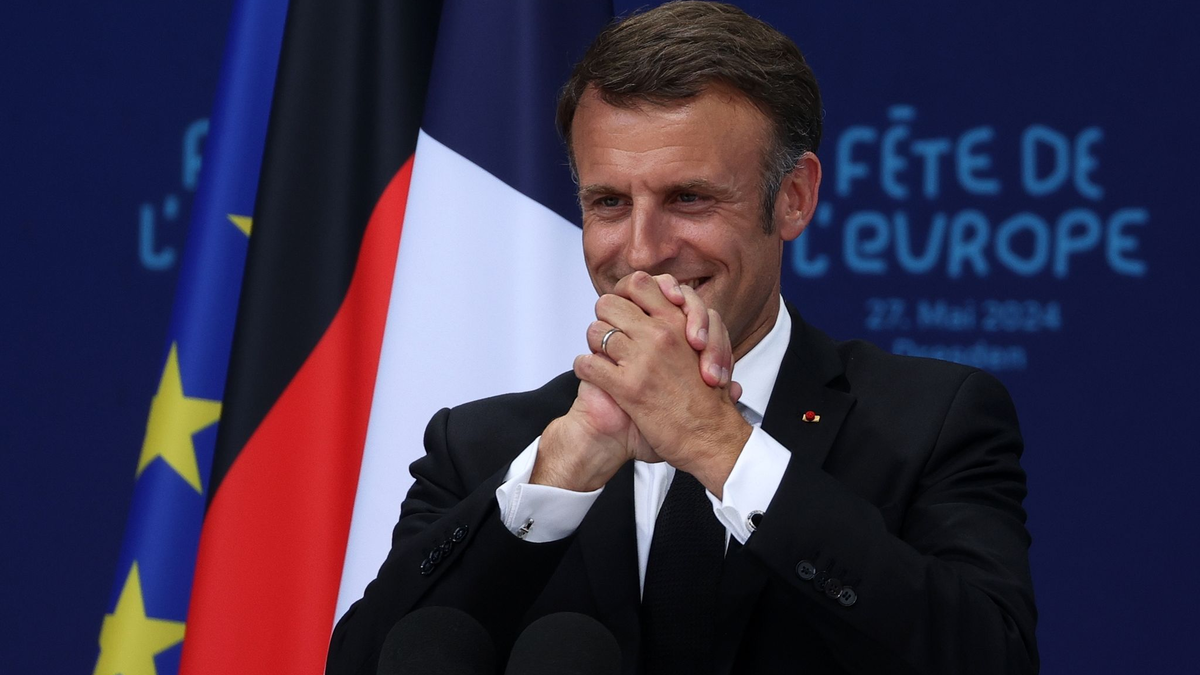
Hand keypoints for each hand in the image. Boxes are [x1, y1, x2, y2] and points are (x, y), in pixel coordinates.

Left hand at [576, 271, 750, 495]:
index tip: (624, 309)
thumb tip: (671, 303)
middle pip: (608, 304)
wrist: (711, 436)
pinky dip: (585, 368)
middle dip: (604, 318)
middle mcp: (659, 334)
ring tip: (602, 358)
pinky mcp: (627, 387)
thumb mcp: (707, 348)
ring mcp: (642, 359)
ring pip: (595, 332)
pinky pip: (588, 364)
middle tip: (609, 334)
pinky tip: (594, 375)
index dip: (624, 293)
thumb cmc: (709, 398)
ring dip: (594, 345)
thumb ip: (688, 325)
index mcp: (678, 322)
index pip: (638, 283)